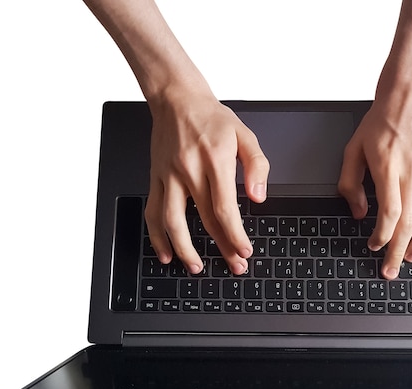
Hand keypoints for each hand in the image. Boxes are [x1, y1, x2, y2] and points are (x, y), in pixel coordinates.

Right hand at [144, 87, 269, 274]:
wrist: (177, 99)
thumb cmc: (212, 118)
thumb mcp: (245, 135)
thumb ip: (257, 166)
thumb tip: (259, 196)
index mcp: (215, 161)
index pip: (225, 209)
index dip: (235, 235)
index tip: (245, 251)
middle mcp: (189, 170)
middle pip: (205, 220)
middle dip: (222, 248)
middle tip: (234, 266)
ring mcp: (169, 176)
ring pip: (172, 221)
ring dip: (184, 249)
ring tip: (196, 267)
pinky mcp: (156, 178)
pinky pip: (152, 211)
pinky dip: (156, 235)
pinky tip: (164, 252)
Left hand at [338, 99, 411, 278]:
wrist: (409, 96)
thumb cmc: (380, 121)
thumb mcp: (353, 148)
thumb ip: (350, 183)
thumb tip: (358, 212)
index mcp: (388, 167)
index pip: (390, 212)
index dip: (383, 236)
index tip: (374, 246)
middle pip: (410, 222)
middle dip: (399, 251)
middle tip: (391, 269)